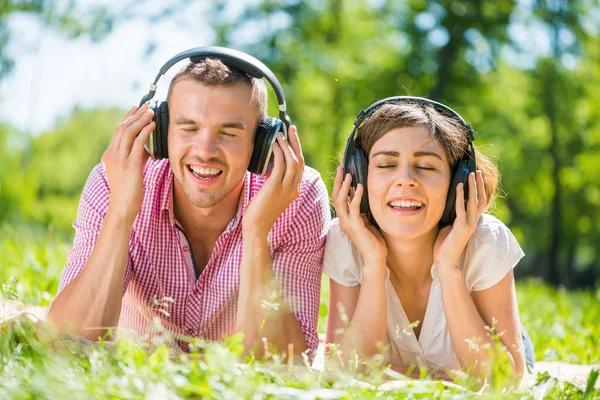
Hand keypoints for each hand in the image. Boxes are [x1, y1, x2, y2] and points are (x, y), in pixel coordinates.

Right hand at [102, 104, 154, 223]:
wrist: (122, 208)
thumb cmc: (128, 192)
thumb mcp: (129, 171)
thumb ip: (136, 158)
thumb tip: (146, 149)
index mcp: (109, 155)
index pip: (118, 131)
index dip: (127, 118)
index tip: (136, 108)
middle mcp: (112, 155)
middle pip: (122, 128)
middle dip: (135, 115)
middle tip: (146, 105)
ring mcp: (120, 160)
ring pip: (128, 132)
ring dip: (141, 120)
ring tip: (151, 111)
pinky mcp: (130, 165)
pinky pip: (138, 143)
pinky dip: (145, 131)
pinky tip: (153, 125)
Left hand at [242, 126, 303, 236]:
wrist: (257, 229)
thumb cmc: (259, 213)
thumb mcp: (270, 194)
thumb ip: (273, 181)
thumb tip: (268, 166)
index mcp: (294, 190)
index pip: (300, 166)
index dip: (296, 150)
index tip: (291, 137)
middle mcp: (294, 189)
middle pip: (300, 160)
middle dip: (295, 142)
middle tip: (290, 128)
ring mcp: (286, 189)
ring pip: (292, 161)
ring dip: (286, 145)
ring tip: (279, 134)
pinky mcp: (275, 189)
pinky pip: (280, 166)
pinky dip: (278, 152)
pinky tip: (272, 144)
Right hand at [332, 167, 386, 265]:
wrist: (375, 257)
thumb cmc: (373, 240)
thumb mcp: (367, 220)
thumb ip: (362, 209)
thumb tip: (361, 195)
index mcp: (345, 219)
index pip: (338, 199)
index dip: (338, 185)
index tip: (342, 172)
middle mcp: (343, 220)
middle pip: (335, 197)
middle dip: (337, 182)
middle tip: (340, 168)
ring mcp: (348, 223)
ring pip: (340, 201)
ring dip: (344, 186)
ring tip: (348, 174)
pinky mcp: (355, 226)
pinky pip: (354, 208)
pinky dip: (356, 196)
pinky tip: (359, 187)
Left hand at [434, 171, 486, 276]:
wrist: (446, 262)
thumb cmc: (445, 245)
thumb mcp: (449, 226)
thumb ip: (451, 215)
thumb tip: (445, 203)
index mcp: (471, 221)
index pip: (479, 202)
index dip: (479, 189)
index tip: (477, 177)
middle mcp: (473, 222)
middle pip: (480, 199)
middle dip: (478, 184)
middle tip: (477, 171)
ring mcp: (469, 224)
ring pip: (474, 201)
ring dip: (472, 187)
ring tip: (471, 174)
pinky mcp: (461, 227)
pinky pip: (461, 208)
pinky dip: (460, 196)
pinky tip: (458, 186)